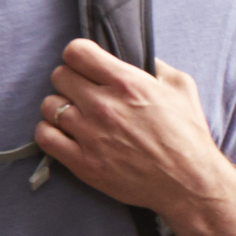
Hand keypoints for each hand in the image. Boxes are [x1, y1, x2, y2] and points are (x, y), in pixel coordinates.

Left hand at [34, 40, 232, 224]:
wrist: (190, 183)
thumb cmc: (188, 136)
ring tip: (75, 116)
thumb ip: (156, 67)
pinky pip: (45, 137)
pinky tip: (65, 135)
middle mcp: (104, 106)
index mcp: (127, 83)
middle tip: (82, 92)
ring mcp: (91, 135)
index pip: (76, 52)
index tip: (85, 66)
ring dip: (59, 108)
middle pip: (59, 76)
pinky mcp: (84, 163)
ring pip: (49, 106)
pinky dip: (50, 133)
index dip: (79, 56)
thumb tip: (139, 57)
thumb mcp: (182, 88)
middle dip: (70, 80)